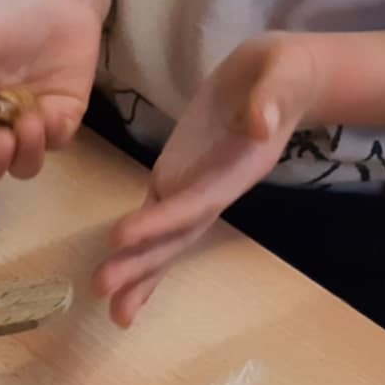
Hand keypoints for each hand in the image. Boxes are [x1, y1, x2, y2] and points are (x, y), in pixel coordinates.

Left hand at [94, 34, 319, 326]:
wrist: (279, 80)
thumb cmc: (282, 76)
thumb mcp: (282, 77)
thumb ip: (272, 99)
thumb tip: (260, 122)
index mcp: (236, 170)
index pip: (194, 202)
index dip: (161, 221)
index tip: (122, 236)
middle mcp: (213, 192)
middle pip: (175, 235)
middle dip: (140, 264)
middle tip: (102, 290)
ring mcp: (192, 191)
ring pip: (162, 240)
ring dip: (136, 273)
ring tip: (110, 308)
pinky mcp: (174, 180)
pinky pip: (151, 221)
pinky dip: (134, 250)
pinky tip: (116, 279)